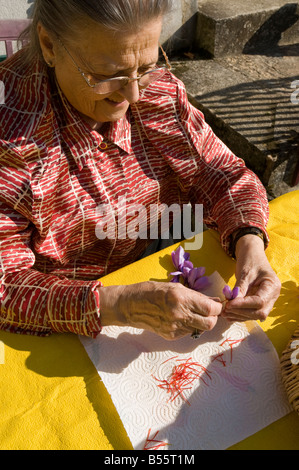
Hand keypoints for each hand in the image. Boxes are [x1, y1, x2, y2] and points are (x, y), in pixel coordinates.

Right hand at [100, 281, 222, 339]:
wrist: (129, 305)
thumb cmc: (150, 291)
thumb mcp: (174, 287)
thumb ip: (195, 296)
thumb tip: (214, 301)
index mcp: (182, 298)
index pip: (211, 309)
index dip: (217, 307)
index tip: (216, 304)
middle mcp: (180, 314)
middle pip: (209, 323)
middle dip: (212, 318)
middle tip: (208, 311)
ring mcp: (175, 327)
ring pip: (199, 329)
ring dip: (200, 322)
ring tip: (191, 313)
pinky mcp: (170, 336)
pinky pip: (187, 332)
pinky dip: (188, 326)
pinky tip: (179, 318)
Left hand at [222, 234, 280, 322]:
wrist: (252, 254)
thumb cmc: (250, 260)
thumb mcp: (245, 272)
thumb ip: (240, 288)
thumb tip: (232, 303)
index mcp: (272, 286)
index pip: (259, 301)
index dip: (243, 305)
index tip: (229, 305)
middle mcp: (272, 295)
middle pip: (259, 312)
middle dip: (241, 313)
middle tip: (225, 309)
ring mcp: (267, 300)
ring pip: (254, 315)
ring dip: (239, 315)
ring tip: (224, 312)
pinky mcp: (259, 303)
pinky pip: (250, 312)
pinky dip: (239, 315)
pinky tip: (228, 315)